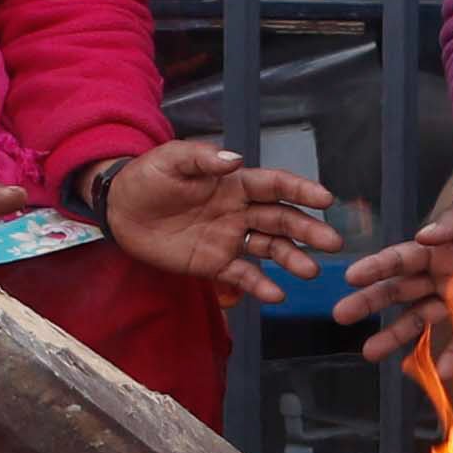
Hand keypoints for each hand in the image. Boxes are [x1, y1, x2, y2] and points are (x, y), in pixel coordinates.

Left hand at [93, 137, 335, 305]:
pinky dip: (259, 285)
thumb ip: (203, 158)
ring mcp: (229, 238)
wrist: (120, 210)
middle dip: (308, 230)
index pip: (275, 185)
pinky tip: (276, 295)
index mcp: (234, 182)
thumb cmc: (147, 178)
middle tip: (332, 243)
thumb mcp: (172, 160)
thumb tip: (236, 160)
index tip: (325, 200)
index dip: (301, 191)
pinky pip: (241, 275)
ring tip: (310, 271)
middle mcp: (239, 211)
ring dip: (291, 259)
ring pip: (269, 248)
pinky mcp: (213, 264)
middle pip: (281, 219)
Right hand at [335, 175, 452, 364]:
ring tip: (369, 352)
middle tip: (342, 314)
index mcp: (438, 245)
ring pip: (421, 319)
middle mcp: (442, 273)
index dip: (377, 267)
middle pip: (400, 291)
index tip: (351, 276)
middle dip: (371, 303)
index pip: (401, 258)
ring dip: (396, 336)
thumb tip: (425, 235)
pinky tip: (442, 372)